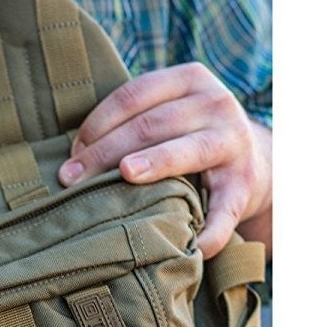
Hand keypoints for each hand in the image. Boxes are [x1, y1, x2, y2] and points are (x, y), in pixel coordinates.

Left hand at [57, 63, 271, 259]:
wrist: (255, 161)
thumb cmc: (188, 135)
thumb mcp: (168, 112)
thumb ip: (132, 120)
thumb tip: (71, 154)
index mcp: (190, 79)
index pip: (133, 96)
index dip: (97, 124)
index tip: (72, 153)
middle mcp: (217, 104)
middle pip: (152, 124)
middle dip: (106, 152)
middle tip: (71, 179)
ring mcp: (234, 143)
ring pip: (186, 151)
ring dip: (154, 165)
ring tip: (124, 177)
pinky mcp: (244, 184)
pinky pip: (224, 210)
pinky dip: (210, 231)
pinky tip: (189, 246)